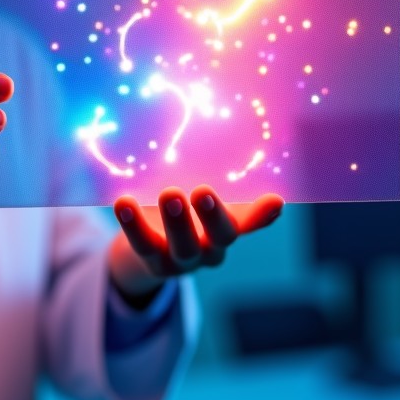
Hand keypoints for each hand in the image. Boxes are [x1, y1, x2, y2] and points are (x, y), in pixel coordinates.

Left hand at [109, 186, 283, 302]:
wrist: (147, 247)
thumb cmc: (182, 209)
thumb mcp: (199, 196)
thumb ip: (213, 176)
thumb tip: (229, 135)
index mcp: (228, 229)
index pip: (250, 222)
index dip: (262, 215)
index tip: (275, 200)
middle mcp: (212, 249)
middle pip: (221, 238)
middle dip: (213, 215)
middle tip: (203, 191)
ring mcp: (183, 261)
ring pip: (184, 247)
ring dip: (177, 222)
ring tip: (170, 194)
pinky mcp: (153, 264)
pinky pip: (143, 246)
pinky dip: (133, 225)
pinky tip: (124, 203)